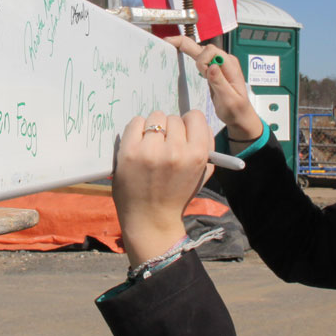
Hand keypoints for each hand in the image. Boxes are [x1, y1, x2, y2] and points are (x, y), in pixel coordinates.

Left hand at [113, 111, 214, 267]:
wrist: (151, 219)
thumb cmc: (177, 195)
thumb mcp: (201, 173)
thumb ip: (206, 146)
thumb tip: (198, 123)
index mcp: (197, 155)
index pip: (195, 117)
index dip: (189, 125)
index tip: (183, 133)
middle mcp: (175, 151)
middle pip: (173, 118)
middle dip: (170, 130)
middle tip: (165, 145)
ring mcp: (150, 150)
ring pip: (155, 117)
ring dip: (153, 128)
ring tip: (151, 146)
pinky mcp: (129, 151)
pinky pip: (136, 122)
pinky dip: (137, 129)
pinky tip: (139, 145)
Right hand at [165, 36, 263, 140]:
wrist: (239, 115)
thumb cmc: (236, 110)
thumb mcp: (229, 100)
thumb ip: (220, 82)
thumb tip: (212, 66)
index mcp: (230, 65)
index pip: (211, 51)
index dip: (202, 61)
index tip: (203, 75)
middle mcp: (224, 61)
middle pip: (202, 47)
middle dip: (185, 45)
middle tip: (167, 42)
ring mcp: (217, 64)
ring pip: (198, 50)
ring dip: (185, 50)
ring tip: (171, 49)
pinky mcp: (211, 68)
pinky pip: (198, 57)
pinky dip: (186, 54)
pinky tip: (177, 53)